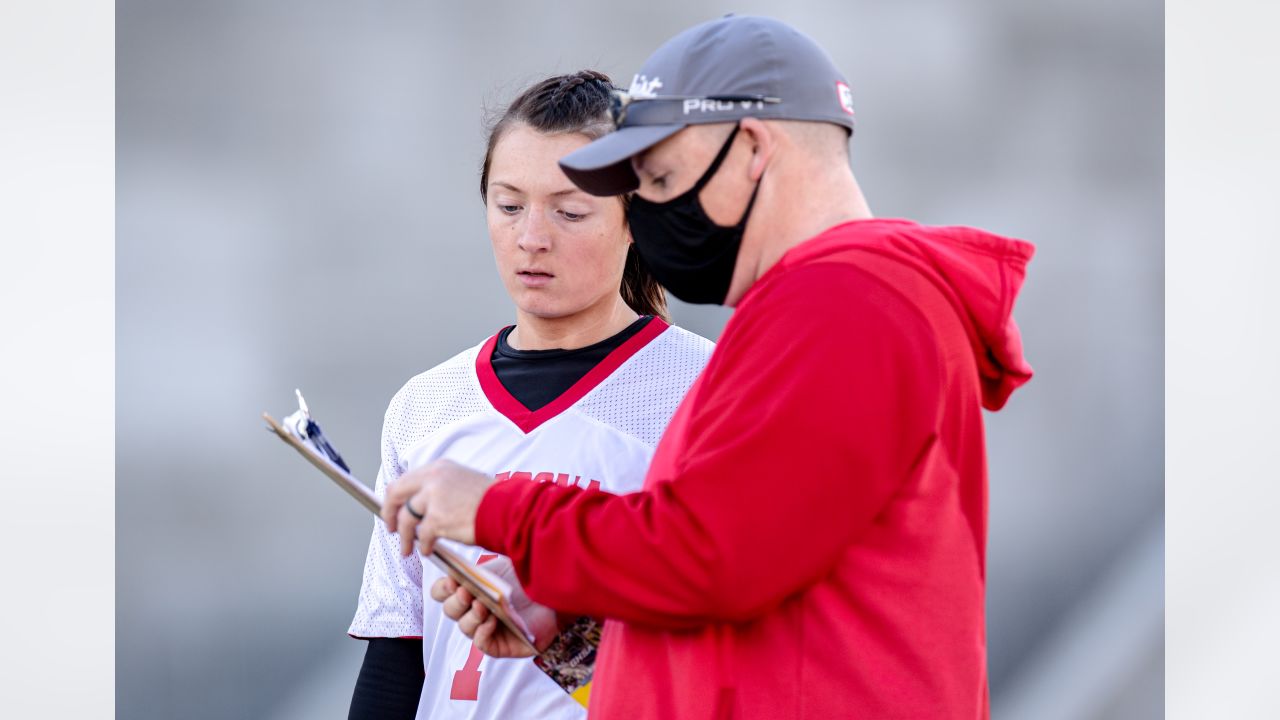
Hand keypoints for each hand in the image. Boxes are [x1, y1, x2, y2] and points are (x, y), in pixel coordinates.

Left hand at [381, 459, 495, 556]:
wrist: (509, 510)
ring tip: (407, 548)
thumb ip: (440, 489)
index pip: (405, 480)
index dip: (395, 498)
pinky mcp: (438, 518)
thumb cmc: (492, 501)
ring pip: (405, 518)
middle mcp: (434, 478)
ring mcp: (434, 497)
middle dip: (389, 514)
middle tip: (391, 528)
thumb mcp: (463, 483)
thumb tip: (420, 506)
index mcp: (440, 468)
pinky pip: (422, 536)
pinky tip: (429, 551)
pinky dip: (423, 546)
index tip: (394, 509)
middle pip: (396, 493)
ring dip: (405, 537)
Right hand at [430, 555, 558, 657]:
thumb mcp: (502, 564)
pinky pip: (482, 644)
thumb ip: (479, 561)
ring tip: (483, 605)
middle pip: (449, 610)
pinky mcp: (501, 645)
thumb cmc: (530, 578)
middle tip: (466, 592)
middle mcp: (475, 609)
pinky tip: (492, 621)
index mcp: (471, 588)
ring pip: (464, 627)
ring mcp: (487, 628)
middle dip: (455, 601)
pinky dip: (482, 633)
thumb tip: (455, 561)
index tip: (452, 580)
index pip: (442, 592)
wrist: (559, 593)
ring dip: (470, 616)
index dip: (442, 588)